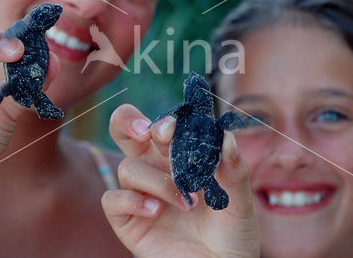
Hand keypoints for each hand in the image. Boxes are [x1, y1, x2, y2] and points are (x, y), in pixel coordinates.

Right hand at [102, 104, 259, 257]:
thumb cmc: (232, 233)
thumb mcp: (240, 200)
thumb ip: (234, 169)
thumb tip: (226, 136)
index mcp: (180, 156)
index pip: (162, 124)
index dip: (162, 118)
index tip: (174, 125)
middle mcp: (156, 169)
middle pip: (125, 130)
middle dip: (128, 121)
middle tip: (148, 131)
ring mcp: (140, 194)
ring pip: (128, 168)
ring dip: (158, 181)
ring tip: (187, 203)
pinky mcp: (128, 221)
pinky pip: (112, 199)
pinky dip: (131, 200)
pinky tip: (156, 211)